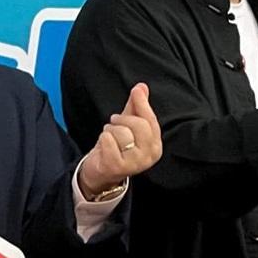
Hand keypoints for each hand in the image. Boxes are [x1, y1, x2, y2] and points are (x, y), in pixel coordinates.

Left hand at [77, 83, 162, 199]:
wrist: (101, 171)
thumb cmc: (117, 147)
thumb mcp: (128, 124)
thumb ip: (136, 106)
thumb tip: (142, 86)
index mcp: (156, 146)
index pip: (151, 121)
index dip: (142, 104)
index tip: (136, 91)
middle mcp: (149, 156)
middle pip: (139, 125)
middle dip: (122, 119)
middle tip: (113, 122)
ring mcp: (134, 164)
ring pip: (122, 132)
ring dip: (110, 130)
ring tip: (109, 137)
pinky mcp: (117, 167)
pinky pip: (108, 141)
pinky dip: (102, 139)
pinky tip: (103, 146)